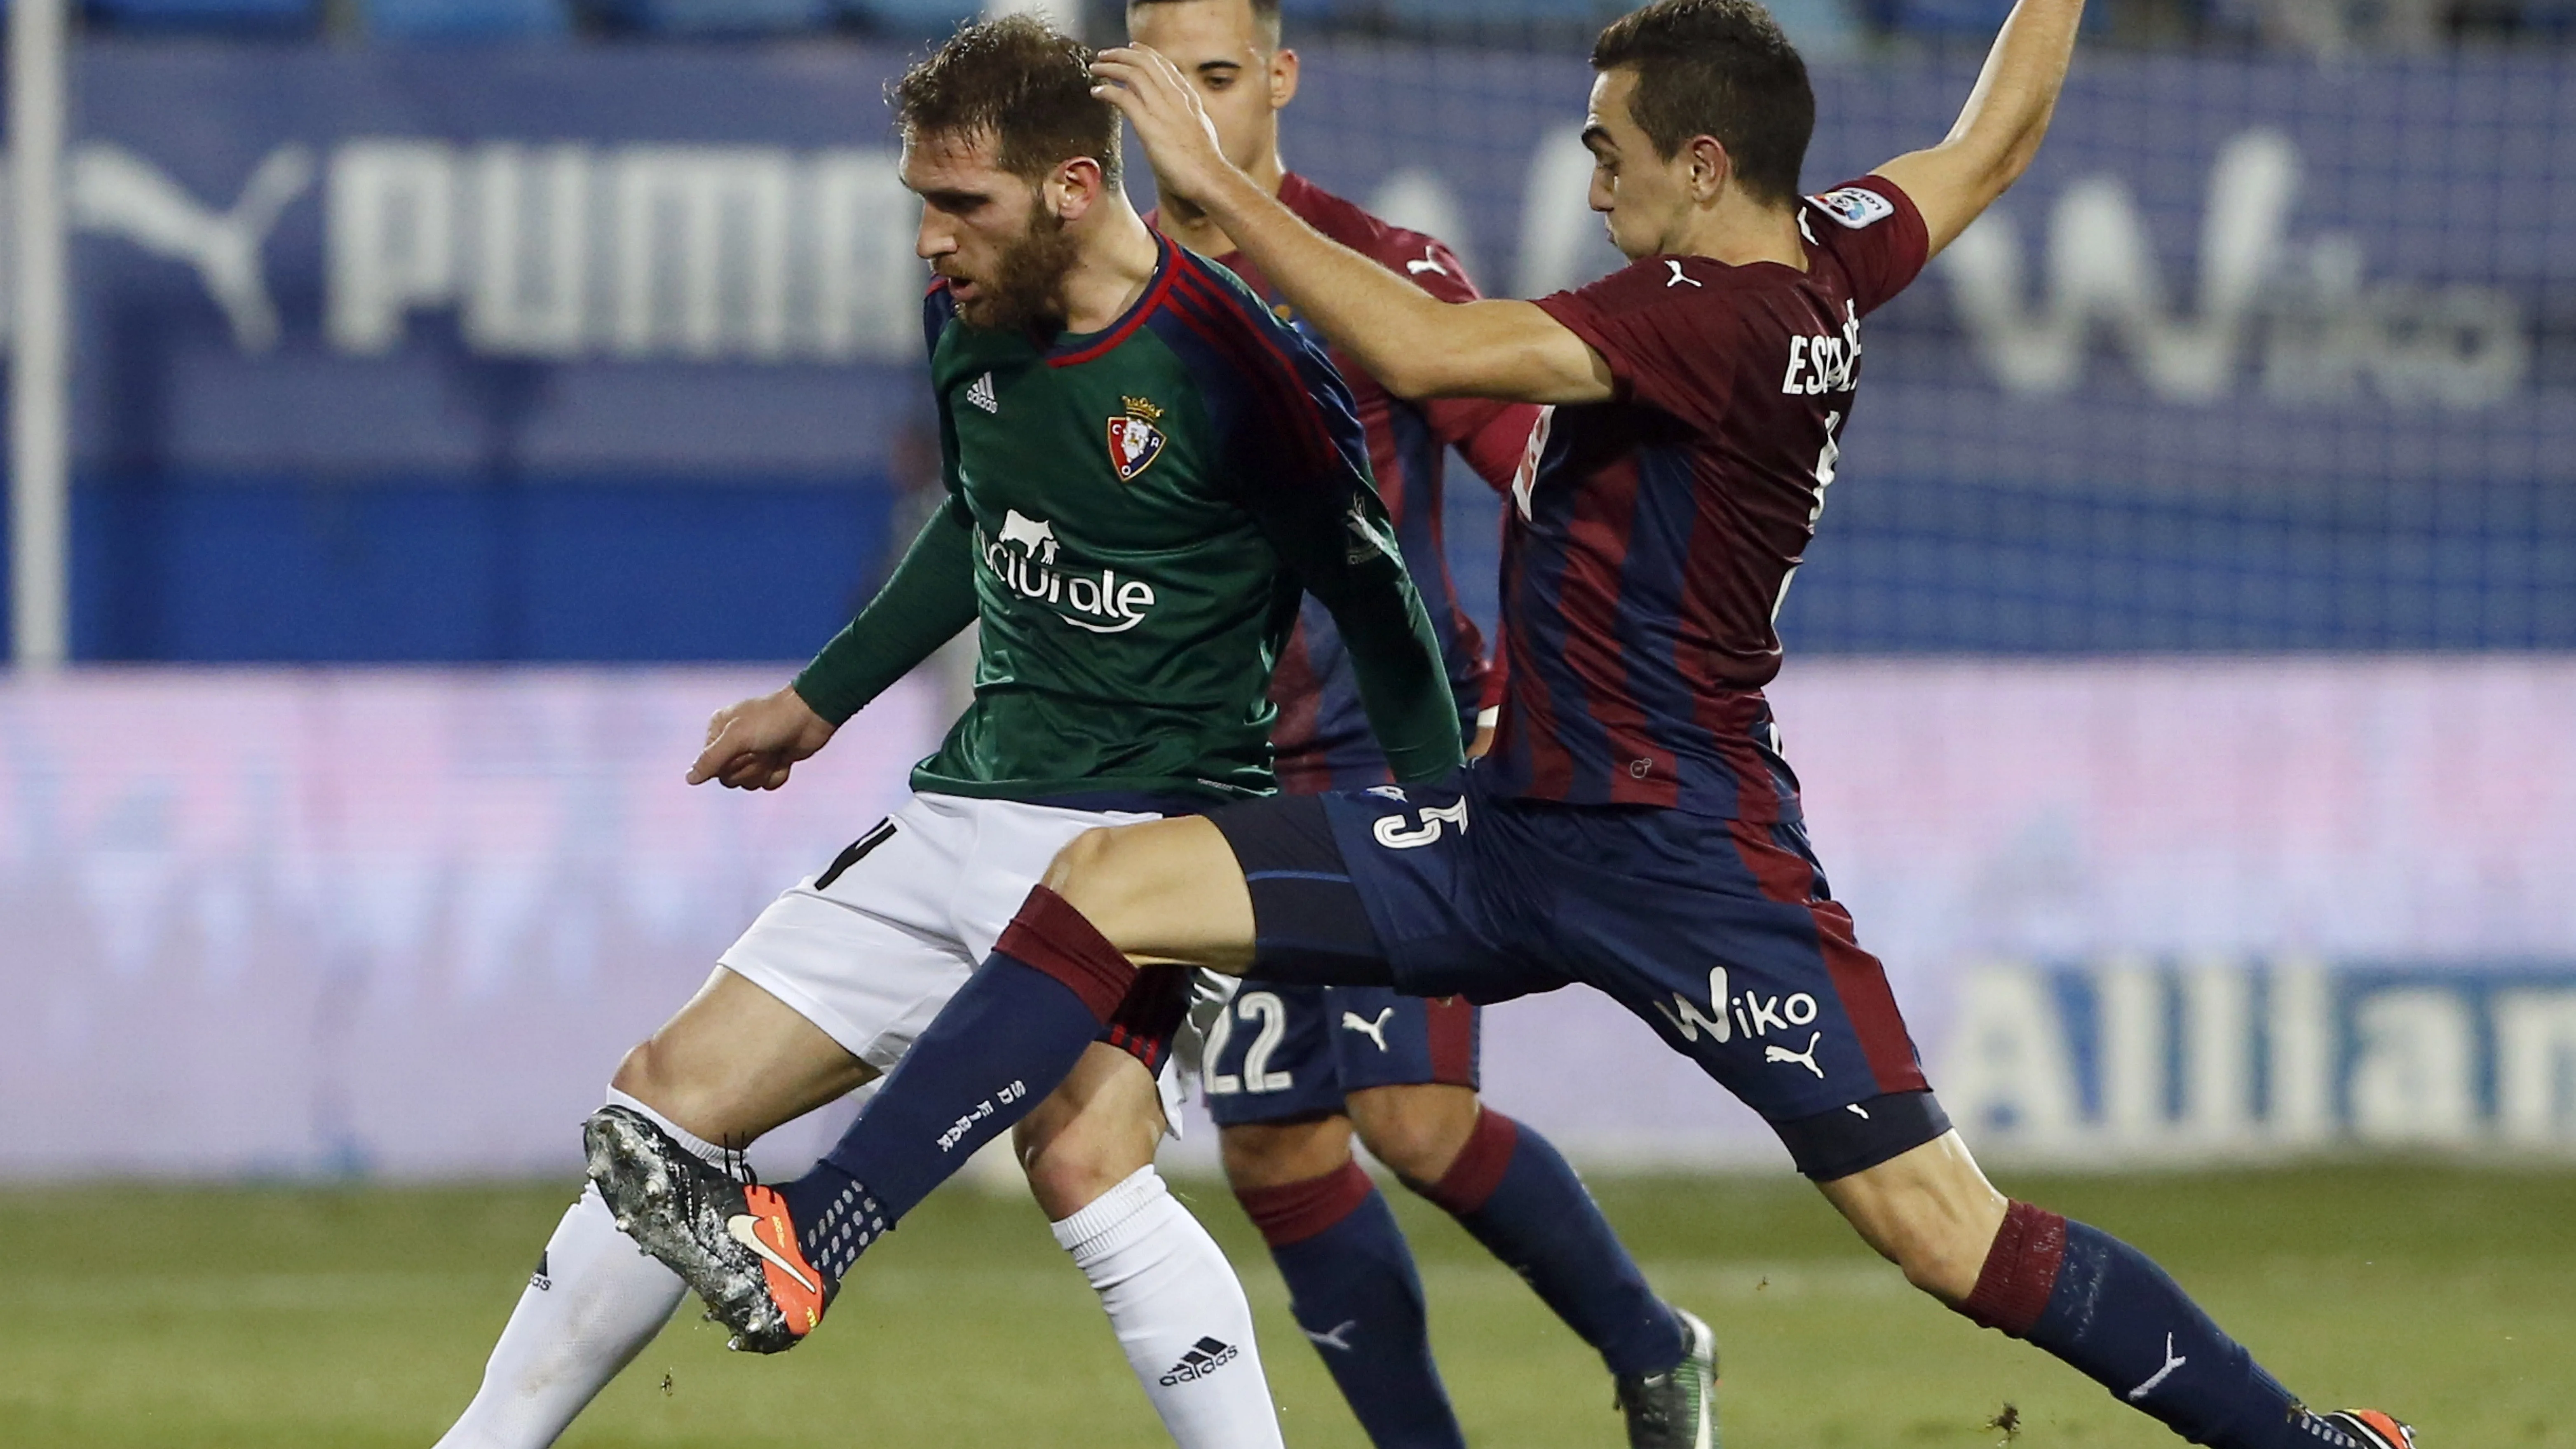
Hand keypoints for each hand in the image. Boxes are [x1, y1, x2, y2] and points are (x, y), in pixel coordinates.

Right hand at [686, 687, 837, 790]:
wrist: (811, 717)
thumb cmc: (772, 721)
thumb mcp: (737, 737)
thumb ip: (711, 759)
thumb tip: (689, 779)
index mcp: (718, 730)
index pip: (710, 766)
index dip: (728, 763)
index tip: (743, 748)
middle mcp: (732, 743)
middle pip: (728, 778)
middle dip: (748, 768)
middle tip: (762, 749)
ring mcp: (753, 753)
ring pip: (747, 784)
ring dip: (764, 771)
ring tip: (774, 752)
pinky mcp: (772, 762)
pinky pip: (766, 784)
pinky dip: (777, 774)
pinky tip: (784, 758)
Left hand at [1090, 45, 1237, 211]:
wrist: (1209, 178)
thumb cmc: (1203, 163)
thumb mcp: (1198, 130)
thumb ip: (1185, 117)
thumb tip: (1175, 118)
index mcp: (1188, 97)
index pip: (1164, 65)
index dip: (1144, 53)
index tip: (1130, 48)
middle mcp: (1176, 97)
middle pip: (1145, 62)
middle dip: (1121, 54)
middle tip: (1104, 55)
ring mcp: (1163, 109)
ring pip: (1132, 74)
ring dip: (1110, 67)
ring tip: (1095, 69)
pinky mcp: (1149, 126)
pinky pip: (1124, 98)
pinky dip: (1107, 91)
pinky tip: (1097, 92)